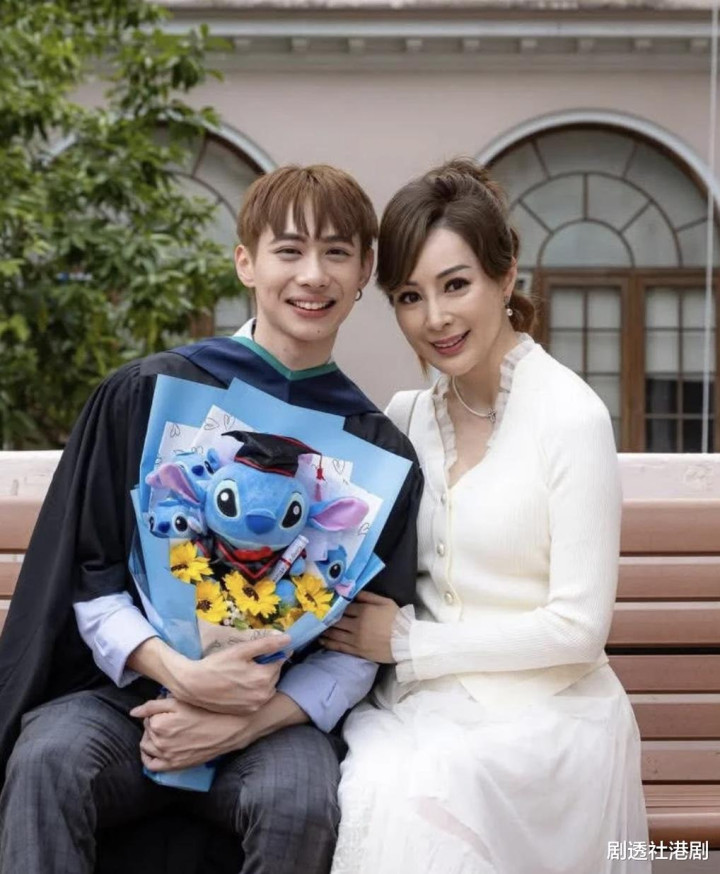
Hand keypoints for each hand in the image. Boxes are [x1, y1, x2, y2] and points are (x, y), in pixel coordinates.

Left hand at [131, 696, 253, 770]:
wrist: (226, 728)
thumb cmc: (205, 711)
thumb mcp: (179, 701)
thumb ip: (153, 705)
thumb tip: (133, 712)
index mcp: (159, 724)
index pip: (146, 716)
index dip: (156, 711)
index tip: (166, 708)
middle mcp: (160, 743)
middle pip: (146, 731)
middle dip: (153, 723)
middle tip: (168, 717)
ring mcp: (167, 756)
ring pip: (147, 747)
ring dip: (149, 738)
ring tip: (162, 731)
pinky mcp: (175, 766)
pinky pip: (152, 766)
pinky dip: (148, 758)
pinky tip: (152, 750)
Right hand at [169, 633, 290, 715]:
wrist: (194, 686)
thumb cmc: (217, 665)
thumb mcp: (241, 650)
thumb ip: (266, 644)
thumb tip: (288, 640)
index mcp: (264, 678)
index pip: (279, 660)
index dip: (272, 653)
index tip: (260, 651)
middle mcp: (264, 695)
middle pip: (274, 674)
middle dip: (266, 666)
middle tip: (249, 661)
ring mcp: (256, 705)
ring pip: (268, 687)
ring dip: (262, 679)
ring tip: (244, 673)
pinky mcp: (248, 712)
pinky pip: (259, 698)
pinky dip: (255, 690)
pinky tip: (241, 685)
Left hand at [320, 591, 398, 662]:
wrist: (406, 642)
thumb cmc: (398, 619)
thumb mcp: (385, 602)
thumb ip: (368, 596)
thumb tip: (354, 592)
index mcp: (364, 611)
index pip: (344, 607)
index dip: (335, 605)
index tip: (327, 604)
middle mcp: (357, 625)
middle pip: (337, 620)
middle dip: (327, 617)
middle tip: (317, 615)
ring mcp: (356, 639)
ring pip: (335, 633)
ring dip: (325, 630)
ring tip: (317, 627)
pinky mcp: (357, 651)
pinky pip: (339, 646)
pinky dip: (329, 643)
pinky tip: (322, 640)